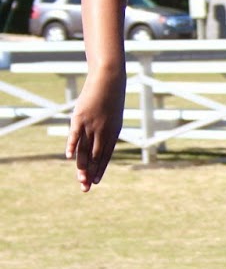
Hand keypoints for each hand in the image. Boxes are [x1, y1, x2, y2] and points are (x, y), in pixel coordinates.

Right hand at [67, 71, 126, 191]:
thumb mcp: (113, 117)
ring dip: (82, 165)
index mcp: (113, 133)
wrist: (110, 80)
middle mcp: (103, 131)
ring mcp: (92, 125)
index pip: (106, 156)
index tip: (95, 182)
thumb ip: (106, 131)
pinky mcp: (80, 117)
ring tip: (80, 180)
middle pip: (96, 156)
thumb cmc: (112, 99)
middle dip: (90, 173)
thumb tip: (100, 142)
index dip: (100, 170)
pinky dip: (72, 145)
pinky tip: (69, 157)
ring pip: (86, 149)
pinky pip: (76, 134)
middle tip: (85, 188)